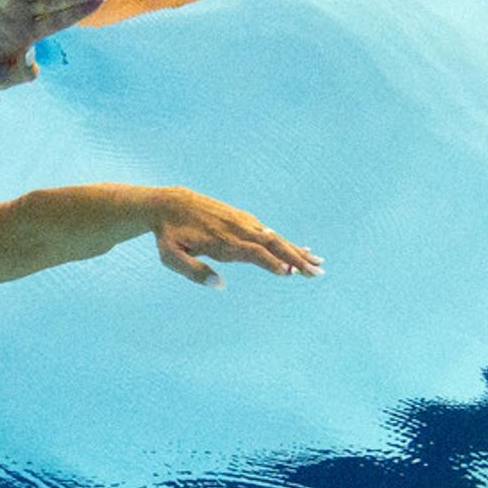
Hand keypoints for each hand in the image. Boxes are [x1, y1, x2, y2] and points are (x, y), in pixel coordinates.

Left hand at [150, 187, 321, 286]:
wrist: (169, 203)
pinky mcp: (242, 219)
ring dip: (297, 251)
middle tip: (318, 273)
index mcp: (222, 242)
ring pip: (275, 237)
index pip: (253, 253)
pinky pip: (268, 231)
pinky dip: (286, 242)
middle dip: (296, 258)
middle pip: (272, 244)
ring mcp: (242, 222)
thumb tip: (220, 285)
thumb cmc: (169, 235)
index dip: (271, 263)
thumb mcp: (171, 257)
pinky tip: (300, 249)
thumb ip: (193, 272)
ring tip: (318, 264)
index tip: (290, 274)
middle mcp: (236, 230)